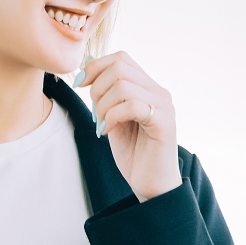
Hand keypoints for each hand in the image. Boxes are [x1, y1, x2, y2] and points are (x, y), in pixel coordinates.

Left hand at [79, 51, 180, 200]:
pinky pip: (132, 106)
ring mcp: (164, 107)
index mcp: (148, 88)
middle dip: (97, 88)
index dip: (96, 66)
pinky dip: (112, 117)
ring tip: (102, 125)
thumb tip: (86, 68)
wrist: (152, 185)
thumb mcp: (113, 118)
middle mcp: (159, 92)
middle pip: (120, 68)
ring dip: (103, 106)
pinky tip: (108, 132)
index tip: (80, 84)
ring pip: (123, 86)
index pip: (121, 59)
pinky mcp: (164, 123)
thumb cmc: (133, 154)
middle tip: (95, 113)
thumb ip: (106, 96)